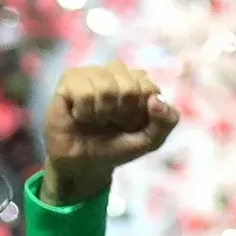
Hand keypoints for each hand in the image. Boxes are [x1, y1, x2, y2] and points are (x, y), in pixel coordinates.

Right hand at [40, 61, 179, 204]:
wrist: (85, 163)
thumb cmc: (118, 146)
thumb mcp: (151, 140)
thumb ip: (166, 121)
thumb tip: (156, 99)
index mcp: (140, 81)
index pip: (149, 88)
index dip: (141, 112)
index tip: (131, 123)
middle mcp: (117, 72)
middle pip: (130, 86)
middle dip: (123, 113)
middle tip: (112, 121)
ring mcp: (93, 72)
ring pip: (106, 88)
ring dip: (103, 113)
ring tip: (96, 118)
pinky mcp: (69, 79)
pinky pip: (84, 93)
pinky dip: (85, 112)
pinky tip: (80, 115)